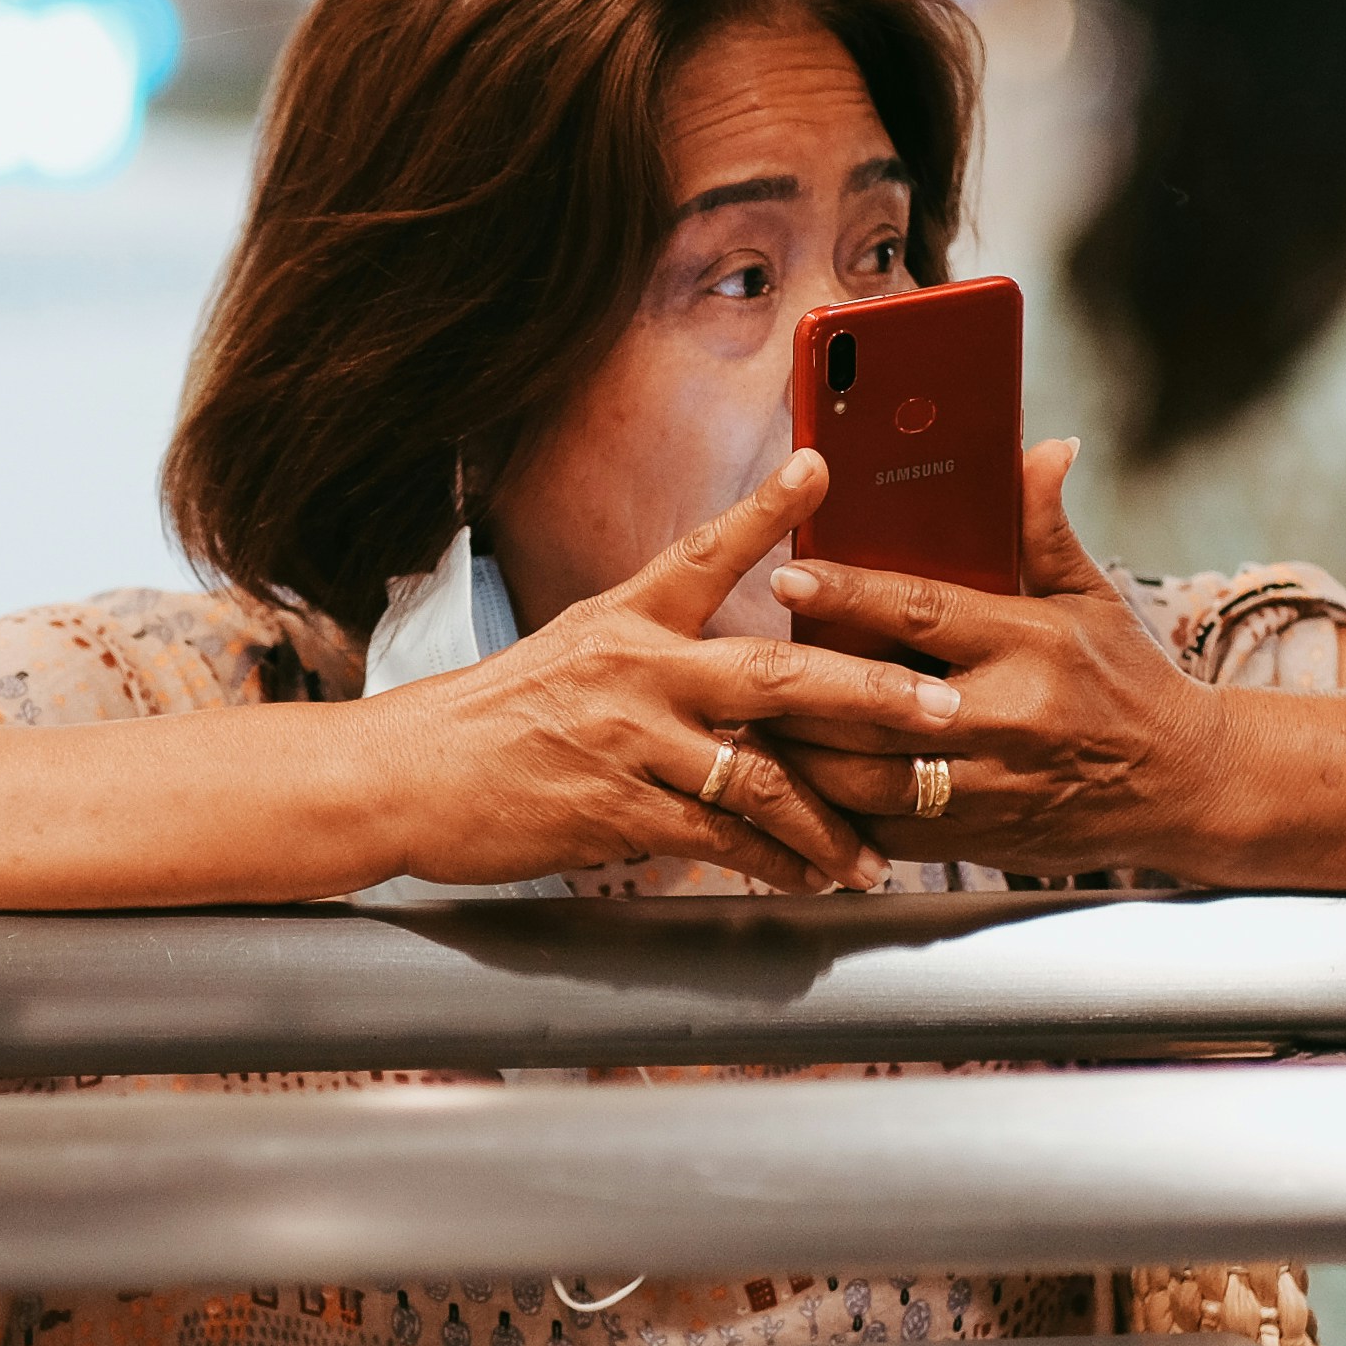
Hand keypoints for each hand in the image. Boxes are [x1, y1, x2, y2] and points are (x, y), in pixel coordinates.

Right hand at [359, 449, 965, 894]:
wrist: (404, 775)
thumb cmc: (492, 719)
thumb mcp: (572, 652)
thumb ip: (656, 649)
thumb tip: (739, 673)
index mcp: (626, 619)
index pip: (706, 552)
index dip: (768, 511)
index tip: (823, 468)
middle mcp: (634, 669)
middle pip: (776, 675)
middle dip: (871, 695)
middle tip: (942, 711)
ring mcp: (625, 741)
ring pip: (758, 779)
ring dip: (830, 821)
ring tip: (876, 850)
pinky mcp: (611, 810)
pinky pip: (714, 842)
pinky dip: (770, 863)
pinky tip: (805, 876)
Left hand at [761, 441, 1234, 874]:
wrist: (1185, 788)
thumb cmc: (1129, 684)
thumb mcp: (1092, 599)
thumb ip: (1044, 529)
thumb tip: (1039, 447)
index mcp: (1031, 644)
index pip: (923, 612)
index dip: (849, 593)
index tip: (787, 574)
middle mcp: (1008, 717)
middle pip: (877, 705)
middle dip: (801, 688)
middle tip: (736, 665)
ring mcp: (991, 787)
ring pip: (869, 778)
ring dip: (802, 757)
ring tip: (746, 727)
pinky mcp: (979, 840)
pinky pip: (887, 831)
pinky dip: (835, 812)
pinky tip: (791, 791)